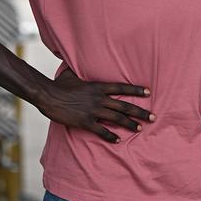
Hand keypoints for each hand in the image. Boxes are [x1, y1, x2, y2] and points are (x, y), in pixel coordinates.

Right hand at [37, 68, 153, 142]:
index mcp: (98, 86)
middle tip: (153, 117)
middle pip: (124, 105)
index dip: (136, 90)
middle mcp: (99, 99)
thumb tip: (78, 60)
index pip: (121, 87)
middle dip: (140, 112)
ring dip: (130, 124)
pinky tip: (118, 140)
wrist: (47, 95)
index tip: (149, 92)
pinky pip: (101, 130)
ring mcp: (92, 111)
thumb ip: (81, 70)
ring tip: (140, 129)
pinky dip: (110, 136)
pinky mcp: (85, 122)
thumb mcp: (72, 74)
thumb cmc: (59, 84)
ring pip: (116, 118)